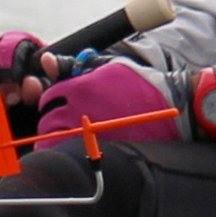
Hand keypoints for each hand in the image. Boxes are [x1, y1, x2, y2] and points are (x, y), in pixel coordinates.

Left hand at [31, 58, 182, 152]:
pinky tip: (77, 149)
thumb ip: (72, 65)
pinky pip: (72, 156)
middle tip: (62, 123)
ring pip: (55, 142)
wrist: (170, 106)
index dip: (52, 102)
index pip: (48, 98)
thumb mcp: (106, 66)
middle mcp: (81, 112)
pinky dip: (69, 153)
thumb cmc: (138, 83)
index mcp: (81, 88)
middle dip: (51, 122)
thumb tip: (45, 60)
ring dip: (57, 139)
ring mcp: (90, 134)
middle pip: (47, 122)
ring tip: (70, 137)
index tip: (59, 106)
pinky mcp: (100, 150)